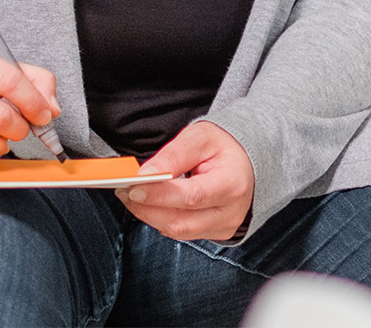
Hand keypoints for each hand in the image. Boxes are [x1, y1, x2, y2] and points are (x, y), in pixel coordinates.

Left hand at [115, 121, 253, 241]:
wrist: (246, 161)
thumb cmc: (224, 146)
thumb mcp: (200, 137)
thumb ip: (173, 156)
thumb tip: (145, 174)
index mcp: (232, 184)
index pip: (192, 196)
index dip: (160, 194)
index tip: (133, 185)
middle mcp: (230, 212)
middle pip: (181, 221)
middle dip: (147, 207)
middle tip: (123, 190)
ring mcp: (223, 227)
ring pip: (178, 231)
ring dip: (149, 215)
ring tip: (131, 195)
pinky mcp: (213, 234)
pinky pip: (181, 232)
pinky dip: (161, 219)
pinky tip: (149, 203)